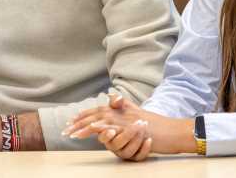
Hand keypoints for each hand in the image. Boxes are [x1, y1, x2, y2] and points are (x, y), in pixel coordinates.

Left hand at [64, 93, 195, 159]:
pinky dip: (98, 129)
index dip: (84, 115)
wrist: (170, 131)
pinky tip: (89, 132)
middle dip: (78, 122)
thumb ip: (124, 107)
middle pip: (95, 114)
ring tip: (71, 134)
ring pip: (99, 120)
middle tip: (65, 130)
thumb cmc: (156, 126)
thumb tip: (111, 102)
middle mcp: (120, 111)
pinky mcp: (129, 127)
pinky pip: (110, 127)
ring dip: (84, 127)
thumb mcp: (137, 114)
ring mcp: (124, 118)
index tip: (71, 122)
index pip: (98, 110)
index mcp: (121, 109)